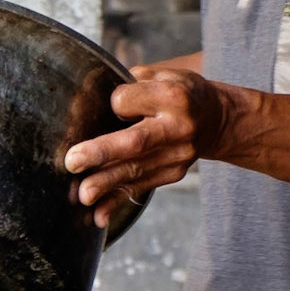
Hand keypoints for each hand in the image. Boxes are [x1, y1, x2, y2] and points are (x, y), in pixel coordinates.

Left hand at [64, 64, 230, 228]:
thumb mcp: (162, 75)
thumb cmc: (179, 92)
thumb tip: (88, 103)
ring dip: (106, 184)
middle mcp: (177, 127)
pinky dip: (117, 202)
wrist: (216, 119)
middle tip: (73, 162)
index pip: (128, 102)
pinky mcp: (173, 173)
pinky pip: (141, 188)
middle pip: (136, 142)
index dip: (113, 103)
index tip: (112, 103)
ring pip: (136, 170)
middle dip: (102, 153)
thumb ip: (130, 85)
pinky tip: (99, 215)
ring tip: (83, 194)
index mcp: (172, 96)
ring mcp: (177, 155)